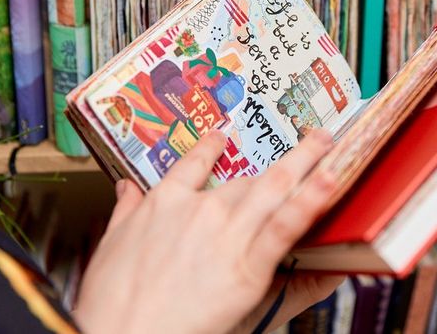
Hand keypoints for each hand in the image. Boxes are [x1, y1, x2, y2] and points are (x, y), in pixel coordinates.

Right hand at [74, 129, 339, 333]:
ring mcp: (226, 233)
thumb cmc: (110, 301)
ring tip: (326, 144)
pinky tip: (328, 183)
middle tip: (307, 140)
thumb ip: (124, 212)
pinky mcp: (248, 266)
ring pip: (273, 189)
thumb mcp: (108, 247)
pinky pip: (284, 226)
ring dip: (305, 162)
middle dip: (282, 160)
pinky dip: (309, 202)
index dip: (212, 146)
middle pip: (247, 179)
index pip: (194, 163)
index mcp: (165, 202)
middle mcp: (200, 210)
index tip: (224, 135)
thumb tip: (125, 187)